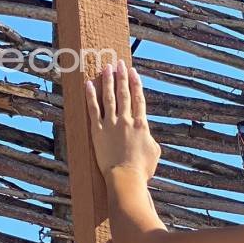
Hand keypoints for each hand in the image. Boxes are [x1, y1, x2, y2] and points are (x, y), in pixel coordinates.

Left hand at [84, 59, 160, 181]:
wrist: (126, 178)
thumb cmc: (142, 170)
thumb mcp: (154, 154)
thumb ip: (150, 140)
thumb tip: (147, 136)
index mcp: (141, 125)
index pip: (138, 99)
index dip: (136, 84)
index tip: (133, 72)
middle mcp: (126, 120)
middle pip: (124, 94)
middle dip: (122, 77)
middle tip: (120, 64)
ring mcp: (111, 125)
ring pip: (109, 98)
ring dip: (108, 81)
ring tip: (106, 68)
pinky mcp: (98, 132)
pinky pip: (93, 110)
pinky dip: (91, 96)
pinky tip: (89, 85)